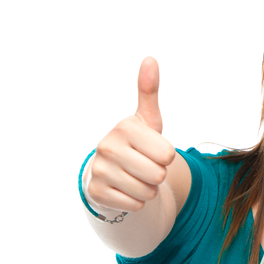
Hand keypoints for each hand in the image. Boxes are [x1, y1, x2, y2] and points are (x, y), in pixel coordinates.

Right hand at [86, 57, 176, 211]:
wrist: (112, 173)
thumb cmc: (137, 144)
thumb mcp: (147, 120)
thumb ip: (149, 92)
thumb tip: (150, 58)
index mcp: (125, 128)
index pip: (167, 154)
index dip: (166, 156)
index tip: (152, 150)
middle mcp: (107, 146)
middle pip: (158, 174)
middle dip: (158, 174)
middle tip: (144, 166)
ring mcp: (99, 170)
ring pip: (147, 192)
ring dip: (148, 189)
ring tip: (135, 177)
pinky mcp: (96, 193)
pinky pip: (134, 205)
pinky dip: (135, 202)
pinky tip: (125, 190)